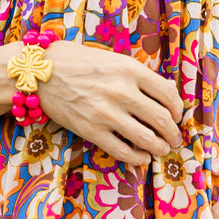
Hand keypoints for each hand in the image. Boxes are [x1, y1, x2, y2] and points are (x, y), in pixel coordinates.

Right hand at [34, 40, 183, 165]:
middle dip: (173, 133)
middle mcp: (123, 91)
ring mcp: (107, 113)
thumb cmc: (78, 62)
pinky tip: (142, 156)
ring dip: (160, 148)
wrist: (40, 71)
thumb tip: (165, 93)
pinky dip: (138, 158)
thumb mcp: (114, 59)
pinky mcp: (91, 131)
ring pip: (147, 139)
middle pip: (162, 119)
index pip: (169, 94)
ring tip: (162, 150)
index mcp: (131, 69)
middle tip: (175, 138)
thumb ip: (138, 76)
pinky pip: (123, 151)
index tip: (177, 116)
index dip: (178, 109)